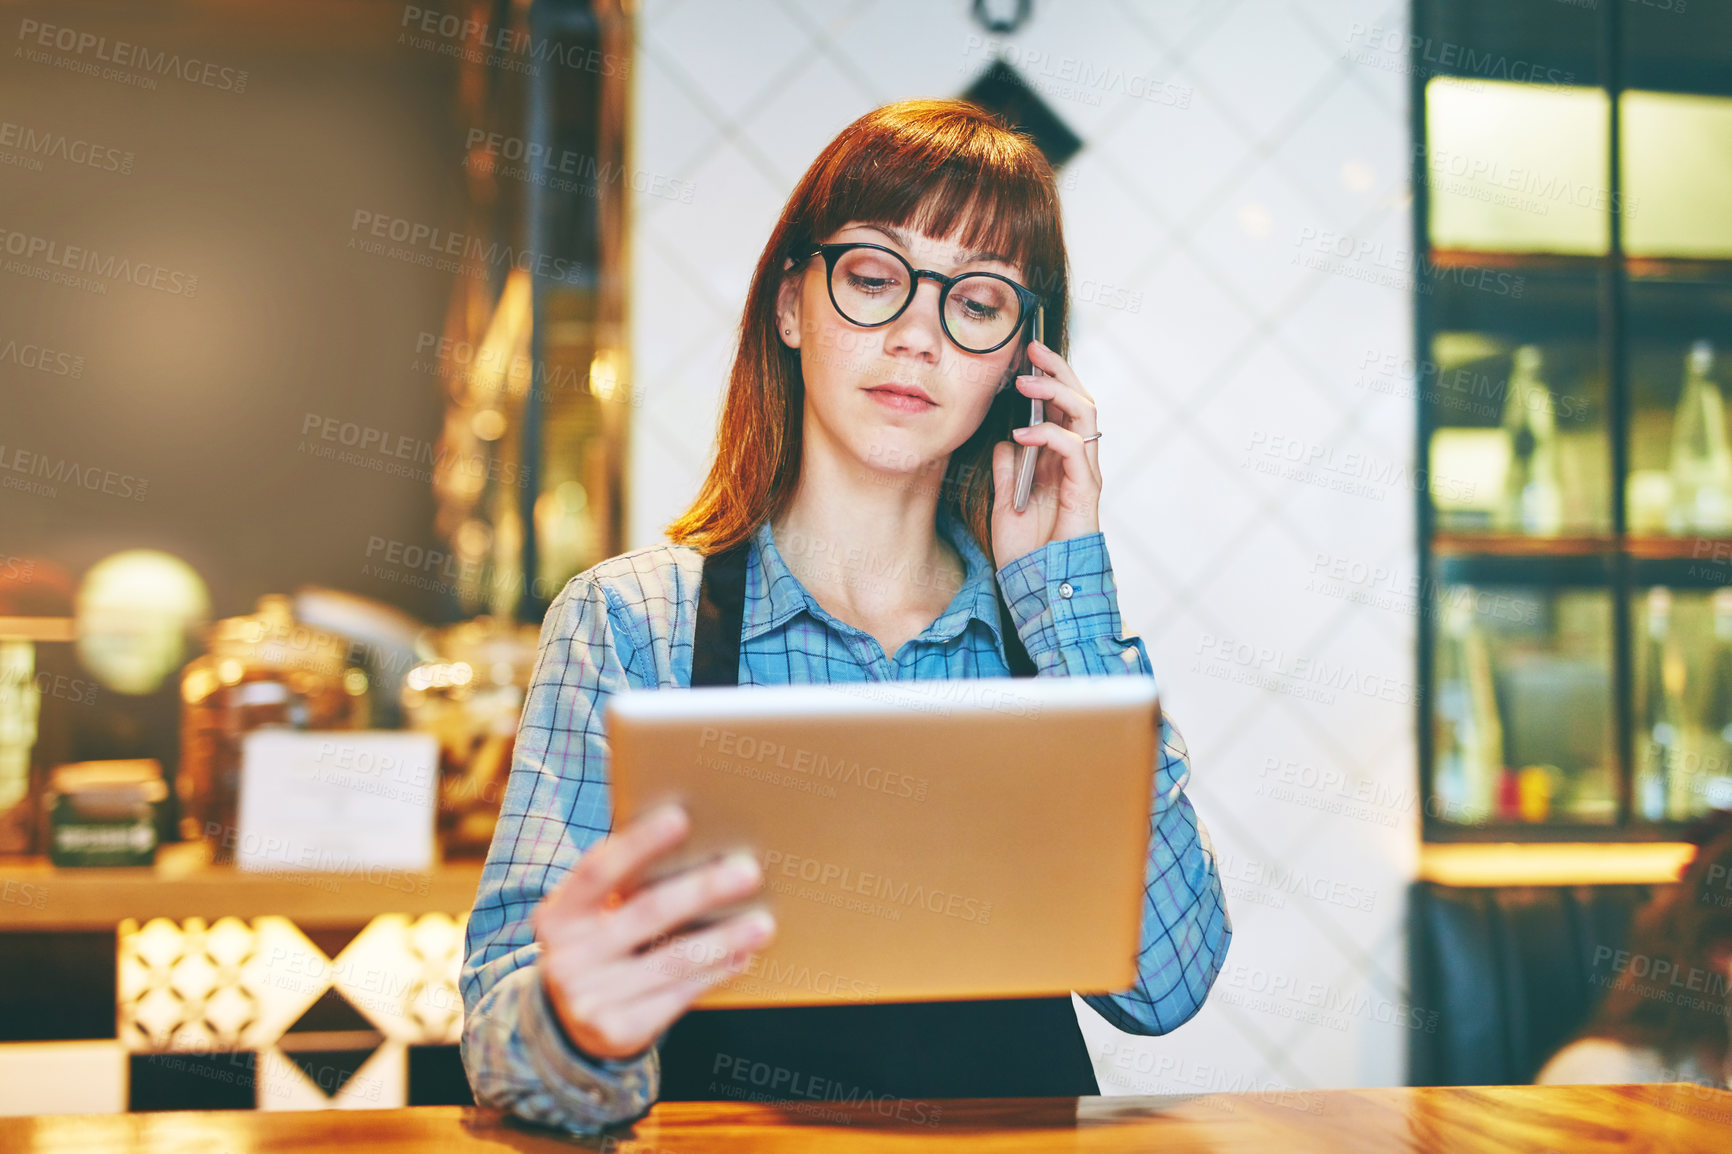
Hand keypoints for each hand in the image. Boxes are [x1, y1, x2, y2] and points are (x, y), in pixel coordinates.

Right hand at [534, 803, 775, 1061]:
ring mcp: (587, 998)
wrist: (571, 1025)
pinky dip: (713, 974)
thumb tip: (697, 848)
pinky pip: (677, 996)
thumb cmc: (601, 949)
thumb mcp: (592, 920)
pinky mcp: (615, 1031)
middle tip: (748, 871)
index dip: (638, 844)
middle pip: (646, 913)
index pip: (597, 871)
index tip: (680, 818)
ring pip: (670, 960)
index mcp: (557, 915)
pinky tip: (741, 957)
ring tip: (762, 924)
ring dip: (722, 940)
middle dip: (702, 890)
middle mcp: (566, 956)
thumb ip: (623, 890)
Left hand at [990, 338, 1101, 570]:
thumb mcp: (1004, 504)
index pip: (1062, 408)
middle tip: (1033, 349)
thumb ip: (1007, 471)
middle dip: (1058, 371)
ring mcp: (1084, 475)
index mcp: (1059, 462)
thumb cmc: (1026, 552)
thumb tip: (1003, 443)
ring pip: (1085, 415)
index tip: (1024, 356)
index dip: (1048, 379)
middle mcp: (1077, 463)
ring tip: (1027, 382)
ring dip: (1056, 392)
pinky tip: (1022, 434)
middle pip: (1080, 401)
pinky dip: (1049, 435)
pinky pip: (1073, 449)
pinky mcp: (1085, 491)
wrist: (1039, 588)